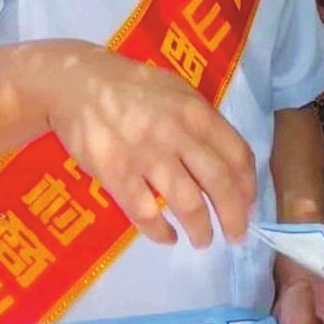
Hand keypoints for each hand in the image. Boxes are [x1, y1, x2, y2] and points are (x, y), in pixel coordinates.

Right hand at [44, 47, 255, 247]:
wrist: (74, 83)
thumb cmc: (130, 87)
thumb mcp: (175, 91)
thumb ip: (200, 121)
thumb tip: (226, 159)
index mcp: (196, 112)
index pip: (237, 154)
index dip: (248, 185)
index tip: (249, 204)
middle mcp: (177, 134)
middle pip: (218, 183)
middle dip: (233, 216)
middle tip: (236, 236)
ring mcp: (146, 155)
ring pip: (187, 203)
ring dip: (200, 229)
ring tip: (203, 240)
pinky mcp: (116, 174)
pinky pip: (145, 213)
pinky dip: (160, 232)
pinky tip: (166, 238)